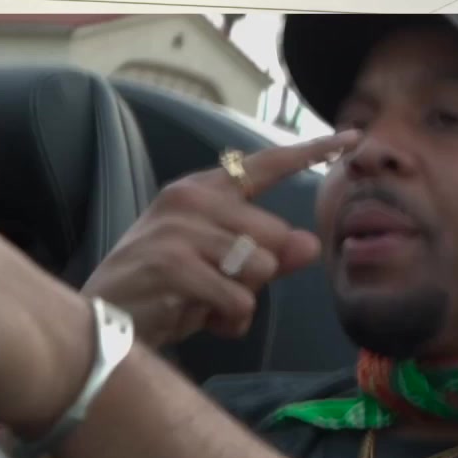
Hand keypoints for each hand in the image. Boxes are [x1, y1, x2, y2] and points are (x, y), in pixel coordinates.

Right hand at [81, 130, 359, 347]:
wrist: (102, 320)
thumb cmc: (166, 291)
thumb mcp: (223, 269)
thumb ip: (268, 255)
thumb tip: (310, 244)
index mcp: (203, 190)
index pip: (266, 165)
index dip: (312, 152)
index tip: (354, 137)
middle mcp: (190, 199)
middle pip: (275, 235)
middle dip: (259, 275)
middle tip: (216, 287)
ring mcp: (179, 228)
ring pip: (260, 268)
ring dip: (241, 300)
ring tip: (203, 302)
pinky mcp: (172, 263)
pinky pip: (238, 299)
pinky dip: (227, 320)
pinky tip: (196, 318)